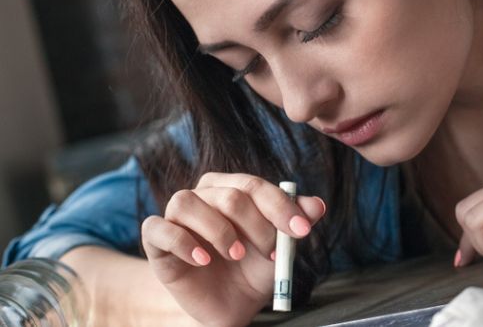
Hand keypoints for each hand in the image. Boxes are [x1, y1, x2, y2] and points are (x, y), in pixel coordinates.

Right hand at [141, 173, 325, 326]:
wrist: (229, 305)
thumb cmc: (254, 269)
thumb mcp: (281, 247)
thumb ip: (296, 222)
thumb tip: (318, 204)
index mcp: (231, 189)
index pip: (254, 186)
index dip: (280, 207)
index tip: (302, 231)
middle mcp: (202, 195)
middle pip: (228, 196)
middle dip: (256, 226)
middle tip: (270, 253)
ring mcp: (176, 217)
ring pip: (187, 202)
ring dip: (218, 230)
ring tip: (236, 255)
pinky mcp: (156, 241)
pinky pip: (159, 229)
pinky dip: (182, 242)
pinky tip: (203, 259)